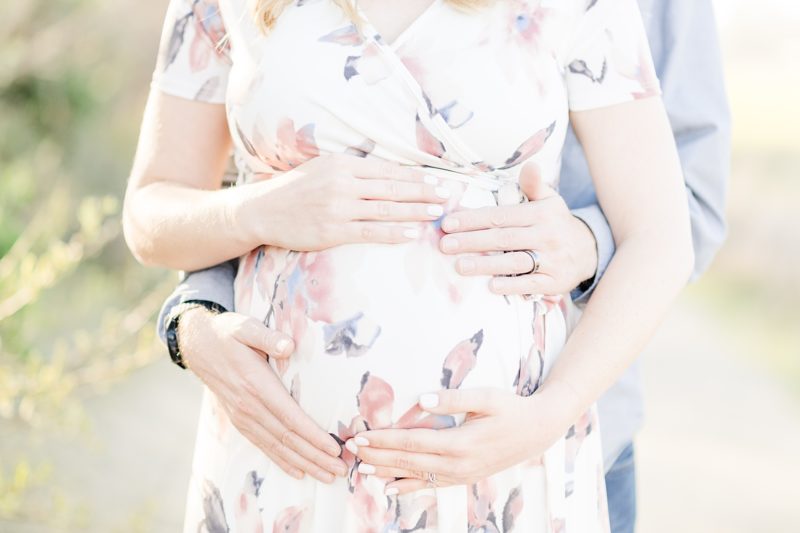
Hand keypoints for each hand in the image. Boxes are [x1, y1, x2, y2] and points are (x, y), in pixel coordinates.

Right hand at [178, 308, 347, 482]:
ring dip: (304, 464)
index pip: (290, 417)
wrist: (199, 345)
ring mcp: (243, 417)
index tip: (333, 448)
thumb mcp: (247, 327)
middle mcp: (249, 406)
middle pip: (287, 438)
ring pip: (277, 447)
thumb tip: (288, 345)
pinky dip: (282, 461)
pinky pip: (263, 446)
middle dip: (315, 457)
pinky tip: (299, 472)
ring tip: (328, 476)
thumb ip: (268, 337)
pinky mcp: (240, 421)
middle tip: (340, 469)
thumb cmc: (229, 333)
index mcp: (256, 384)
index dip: (313, 435)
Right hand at [240, 154, 450, 250]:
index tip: (437, 179)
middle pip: (392, 187)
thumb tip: (388, 174)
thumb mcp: (323, 168)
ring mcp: (338, 208)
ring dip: (415, 211)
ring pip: (386, 209)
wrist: (262, 210)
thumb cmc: (295, 189)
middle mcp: (342, 183)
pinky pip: (370, 231)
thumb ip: (353, 170)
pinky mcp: (333, 231)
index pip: (387, 170)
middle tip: (448, 195)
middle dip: (424, 191)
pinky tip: (412, 233)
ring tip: (437, 213)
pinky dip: (394, 232)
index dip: (415, 176)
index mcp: (342, 164)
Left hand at [345, 388, 571, 494]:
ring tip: (360, 470)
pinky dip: (409, 486)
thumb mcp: (486, 397)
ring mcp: (460, 474)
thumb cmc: (511, 408)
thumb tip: (421, 399)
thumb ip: (453, 399)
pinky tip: (391, 488)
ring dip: (386, 472)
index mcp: (460, 442)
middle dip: (376, 456)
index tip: (360, 437)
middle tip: (349, 451)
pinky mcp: (463, 477)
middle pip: (408, 460)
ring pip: (416, 475)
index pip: (411, 442)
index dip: (383, 440)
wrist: (538, 431)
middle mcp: (457, 464)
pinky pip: (431, 485)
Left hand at [438, 163, 597, 295]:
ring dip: (485, 265)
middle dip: (471, 241)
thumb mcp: (549, 201)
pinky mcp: (555, 281)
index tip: (448, 223)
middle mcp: (548, 235)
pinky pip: (531, 283)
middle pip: (503, 238)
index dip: (473, 219)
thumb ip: (534, 185)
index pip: (501, 216)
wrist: (589, 251)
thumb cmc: (556, 224)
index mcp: (542, 213)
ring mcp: (552, 259)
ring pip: (515, 261)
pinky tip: (491, 286)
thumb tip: (530, 165)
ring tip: (459, 266)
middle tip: (444, 244)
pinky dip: (512, 284)